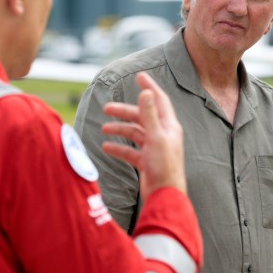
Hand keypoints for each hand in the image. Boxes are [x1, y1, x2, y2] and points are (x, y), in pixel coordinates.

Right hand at [101, 72, 185, 195]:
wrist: (164, 195)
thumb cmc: (164, 167)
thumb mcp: (156, 137)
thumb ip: (150, 115)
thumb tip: (146, 93)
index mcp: (169, 126)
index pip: (159, 100)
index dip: (149, 87)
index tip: (139, 76)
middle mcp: (163, 135)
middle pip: (142, 117)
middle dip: (124, 112)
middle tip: (106, 108)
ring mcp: (154, 148)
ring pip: (134, 133)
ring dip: (119, 130)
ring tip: (103, 129)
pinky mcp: (146, 161)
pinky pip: (131, 150)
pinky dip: (119, 148)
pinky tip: (106, 147)